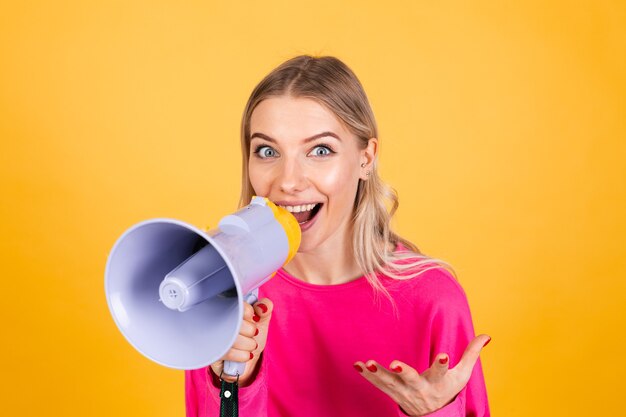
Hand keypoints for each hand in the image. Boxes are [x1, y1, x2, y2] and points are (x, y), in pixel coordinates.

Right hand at [209, 298, 273, 385]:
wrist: (244, 362)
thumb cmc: (250, 336)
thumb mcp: (261, 320)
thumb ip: (265, 307)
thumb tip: (261, 307)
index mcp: (228, 306)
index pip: (235, 303)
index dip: (248, 312)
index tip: (254, 318)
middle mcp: (215, 319)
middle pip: (234, 320)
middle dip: (250, 330)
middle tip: (253, 334)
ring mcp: (211, 335)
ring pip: (232, 337)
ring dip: (248, 344)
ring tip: (251, 345)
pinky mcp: (211, 352)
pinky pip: (227, 352)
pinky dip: (242, 355)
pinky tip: (246, 355)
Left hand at [353, 334, 490, 415]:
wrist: (433, 416)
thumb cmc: (446, 389)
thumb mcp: (461, 374)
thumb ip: (471, 354)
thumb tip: (487, 335)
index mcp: (438, 382)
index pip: (441, 373)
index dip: (441, 364)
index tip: (443, 355)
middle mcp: (419, 388)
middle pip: (411, 380)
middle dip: (403, 372)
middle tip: (395, 364)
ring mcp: (403, 392)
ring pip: (389, 383)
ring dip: (377, 374)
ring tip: (367, 363)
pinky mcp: (391, 392)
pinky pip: (377, 384)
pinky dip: (366, 375)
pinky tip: (356, 365)